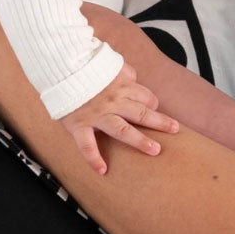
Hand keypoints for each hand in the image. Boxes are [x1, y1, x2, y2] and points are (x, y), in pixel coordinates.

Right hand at [59, 63, 175, 176]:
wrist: (59, 66)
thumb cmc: (84, 65)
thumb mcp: (110, 63)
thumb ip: (124, 72)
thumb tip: (134, 78)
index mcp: (122, 85)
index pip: (145, 97)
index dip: (152, 103)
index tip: (154, 110)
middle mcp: (113, 101)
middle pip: (142, 113)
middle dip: (160, 122)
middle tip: (175, 130)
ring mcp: (97, 115)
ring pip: (123, 130)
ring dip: (140, 141)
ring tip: (155, 151)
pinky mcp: (79, 125)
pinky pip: (87, 145)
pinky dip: (94, 159)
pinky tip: (102, 170)